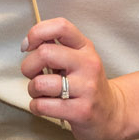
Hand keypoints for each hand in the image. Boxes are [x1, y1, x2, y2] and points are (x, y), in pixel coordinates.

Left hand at [20, 17, 125, 139]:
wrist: (110, 113)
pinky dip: (36, 106)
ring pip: (40, 83)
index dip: (37, 33)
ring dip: (32, 89)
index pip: (61, 26)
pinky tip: (46, 105)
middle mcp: (88, 64)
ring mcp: (86, 88)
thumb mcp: (77, 58)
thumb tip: (28, 43)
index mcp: (85, 47)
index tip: (28, 46)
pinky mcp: (81, 111)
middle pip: (45, 53)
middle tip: (33, 74)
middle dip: (28, 66)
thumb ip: (55, 46)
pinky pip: (43, 105)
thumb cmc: (85, 84)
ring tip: (41, 93)